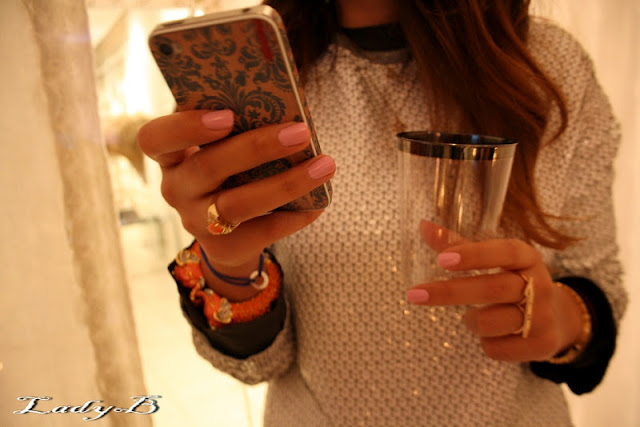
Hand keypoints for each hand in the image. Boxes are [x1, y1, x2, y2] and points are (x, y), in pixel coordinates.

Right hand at [138, 110, 334, 298]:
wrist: (228, 234)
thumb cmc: (229, 171)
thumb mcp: (222, 148)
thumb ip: (239, 127)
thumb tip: (288, 105)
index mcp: (171, 155)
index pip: (155, 139)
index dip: (187, 127)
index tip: (227, 115)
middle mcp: (177, 189)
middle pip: (209, 166)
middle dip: (258, 147)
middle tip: (300, 133)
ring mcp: (197, 222)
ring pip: (238, 204)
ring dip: (286, 184)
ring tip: (324, 165)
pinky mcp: (224, 247)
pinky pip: (262, 232)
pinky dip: (295, 216)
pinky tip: (319, 202)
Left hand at [407, 224, 583, 361]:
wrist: (556, 318)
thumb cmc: (512, 281)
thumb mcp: (492, 259)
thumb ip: (458, 245)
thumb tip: (423, 226)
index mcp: (526, 257)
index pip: (505, 252)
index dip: (474, 255)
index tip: (442, 259)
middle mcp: (540, 284)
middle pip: (493, 289)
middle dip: (450, 292)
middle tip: (415, 295)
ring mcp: (544, 317)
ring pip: (493, 321)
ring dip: (472, 320)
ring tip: (471, 317)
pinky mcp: (543, 345)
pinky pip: (498, 349)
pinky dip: (486, 343)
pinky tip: (492, 334)